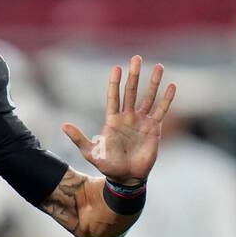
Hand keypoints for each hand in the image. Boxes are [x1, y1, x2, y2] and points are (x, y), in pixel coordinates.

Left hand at [61, 56, 175, 184]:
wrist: (126, 178)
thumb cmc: (108, 166)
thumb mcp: (91, 152)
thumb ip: (78, 138)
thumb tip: (63, 125)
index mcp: (113, 120)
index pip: (114, 96)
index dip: (115, 82)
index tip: (117, 67)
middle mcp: (128, 117)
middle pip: (131, 92)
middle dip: (134, 75)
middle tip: (137, 58)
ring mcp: (142, 121)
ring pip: (148, 97)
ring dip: (153, 82)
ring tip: (159, 66)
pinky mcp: (154, 128)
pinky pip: (161, 111)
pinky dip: (167, 99)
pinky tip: (172, 86)